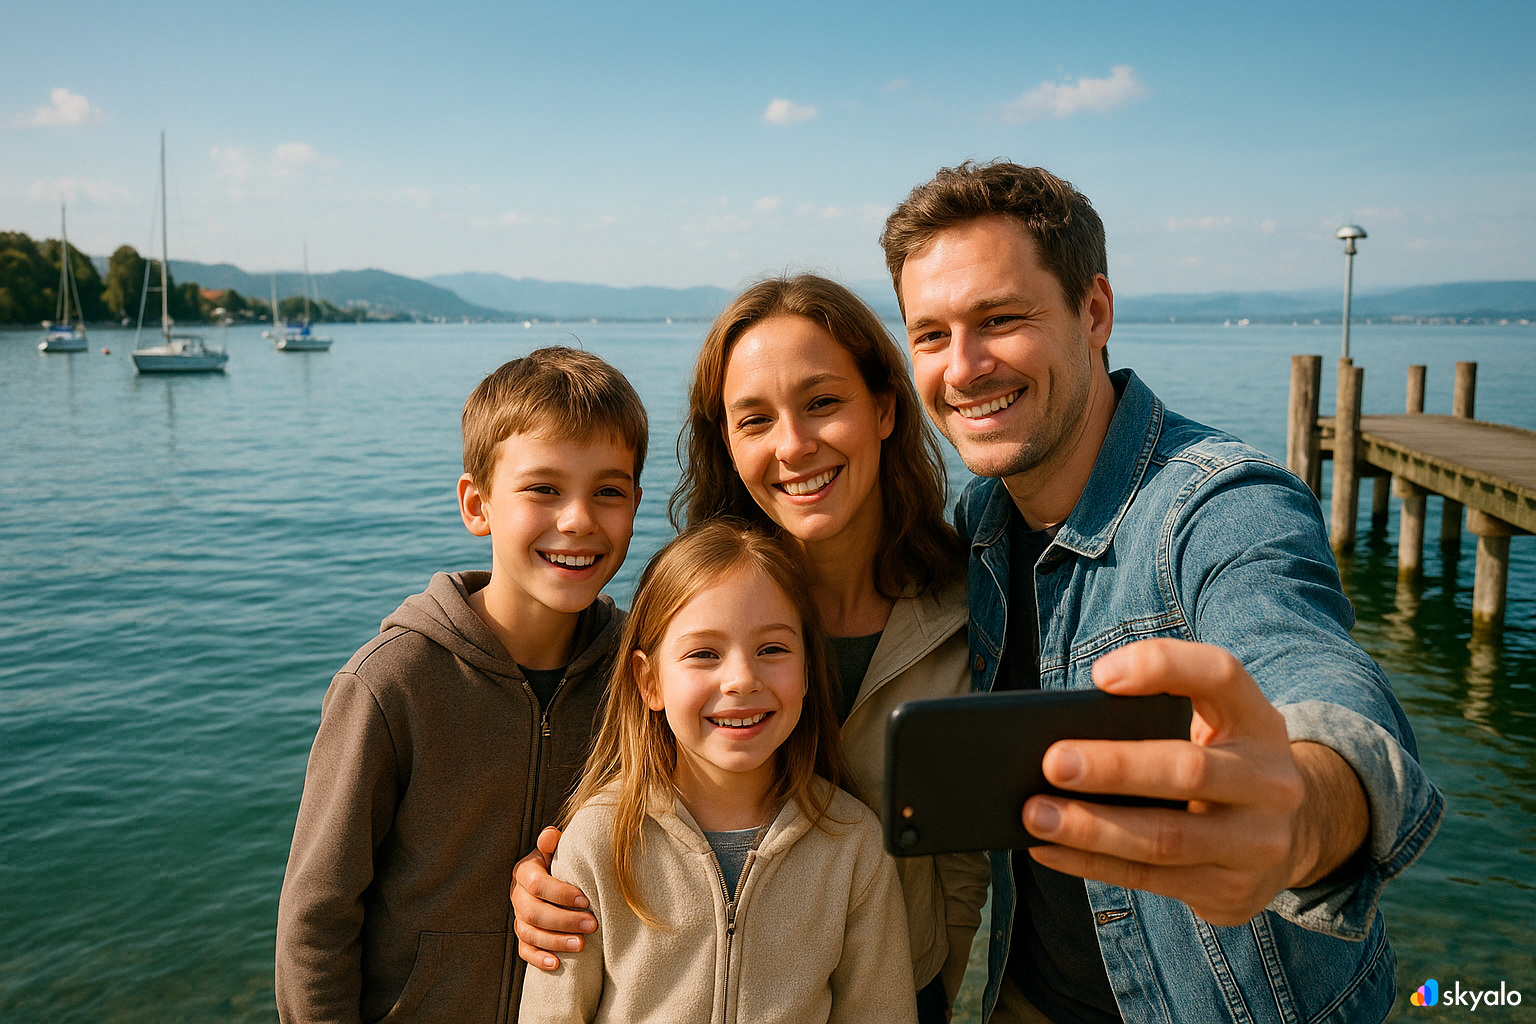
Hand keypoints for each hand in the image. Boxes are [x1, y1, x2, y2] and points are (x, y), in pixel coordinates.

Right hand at [511, 826, 596, 968]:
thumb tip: (551, 835)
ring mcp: (518, 917)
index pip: (537, 884)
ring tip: (581, 945)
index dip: (560, 893)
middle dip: (564, 920)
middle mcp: (517, 895)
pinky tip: (556, 964)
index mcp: (524, 871)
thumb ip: (553, 842)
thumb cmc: (561, 861)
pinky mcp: (522, 936)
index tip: (586, 901)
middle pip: (533, 912)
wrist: (555, 875)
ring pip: (529, 933)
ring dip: (555, 941)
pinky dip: (538, 958)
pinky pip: (524, 951)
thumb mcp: (557, 849)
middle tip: (592, 925)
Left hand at [1022, 639, 1368, 925]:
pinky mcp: (1234, 891)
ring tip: (1036, 814)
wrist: (1292, 836)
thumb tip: (1063, 734)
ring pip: (1166, 838)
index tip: (1099, 676)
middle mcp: (1269, 780)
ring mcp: (1258, 842)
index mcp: (1256, 719)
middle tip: (1052, 762)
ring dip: (1091, 828)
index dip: (1162, 669)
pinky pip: (1152, 880)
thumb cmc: (1221, 762)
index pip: (1220, 675)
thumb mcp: (1213, 724)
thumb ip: (1156, 712)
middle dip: (1114, 767)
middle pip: (1188, 770)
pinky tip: (1048, 849)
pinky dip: (1092, 864)